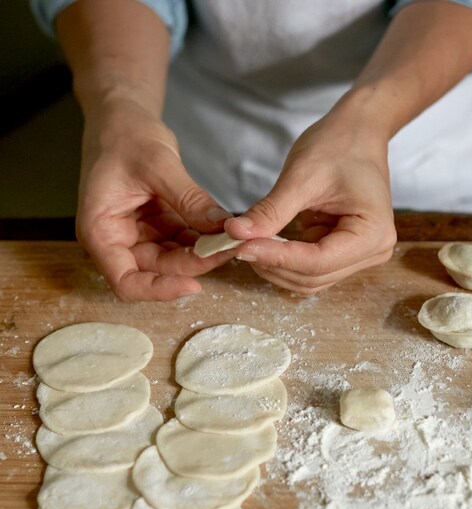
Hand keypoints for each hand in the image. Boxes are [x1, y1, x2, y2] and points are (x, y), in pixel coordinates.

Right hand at [76, 97, 233, 300]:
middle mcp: (117, 239)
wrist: (123, 118)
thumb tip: (222, 227)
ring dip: (203, 253)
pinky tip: (224, 229)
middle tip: (229, 249)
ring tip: (232, 238)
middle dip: (194, 264)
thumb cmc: (126, 136)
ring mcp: (139, 233)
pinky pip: (183, 241)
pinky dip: (203, 238)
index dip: (159, 290)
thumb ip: (190, 200)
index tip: (194, 285)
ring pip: (174, 259)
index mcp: (101, 230)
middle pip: (157, 271)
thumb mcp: (159, 165)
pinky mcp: (157, 225)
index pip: (126, 282)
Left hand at [226, 98, 396, 293]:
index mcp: (373, 233)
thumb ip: (271, 211)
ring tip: (250, 240)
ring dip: (276, 265)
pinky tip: (267, 239)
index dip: (277, 257)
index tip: (241, 245)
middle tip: (238, 242)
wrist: (358, 134)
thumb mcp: (302, 176)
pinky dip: (284, 259)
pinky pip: (311, 268)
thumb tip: (236, 234)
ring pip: (310, 279)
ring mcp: (362, 255)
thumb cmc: (339, 146)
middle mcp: (374, 251)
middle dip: (273, 263)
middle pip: (313, 277)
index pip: (318, 262)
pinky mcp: (347, 252)